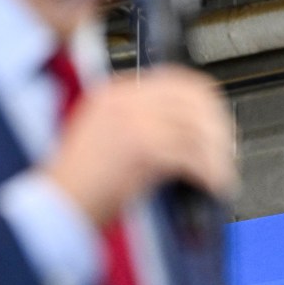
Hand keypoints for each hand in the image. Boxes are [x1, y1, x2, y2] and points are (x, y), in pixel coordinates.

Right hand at [42, 66, 236, 226]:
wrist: (57, 205)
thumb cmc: (79, 180)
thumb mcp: (103, 131)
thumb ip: (139, 118)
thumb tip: (185, 124)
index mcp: (116, 91)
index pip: (177, 79)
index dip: (205, 100)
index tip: (218, 119)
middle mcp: (125, 99)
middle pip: (194, 99)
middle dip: (218, 126)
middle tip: (226, 149)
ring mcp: (134, 120)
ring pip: (196, 129)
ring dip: (216, 154)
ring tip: (222, 173)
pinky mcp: (142, 147)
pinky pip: (191, 155)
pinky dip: (208, 172)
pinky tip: (212, 185)